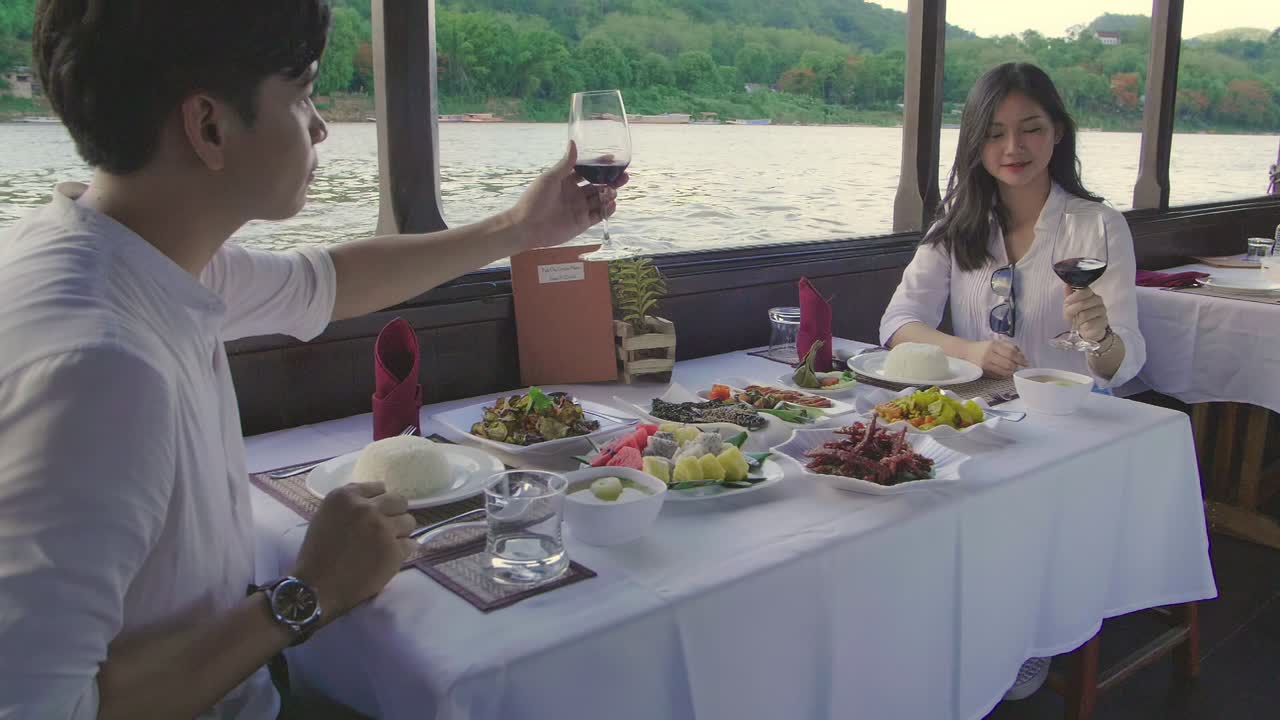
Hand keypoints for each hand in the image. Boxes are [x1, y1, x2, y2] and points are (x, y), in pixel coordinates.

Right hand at [290, 482, 415, 622]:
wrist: (316, 587)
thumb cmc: (317, 554)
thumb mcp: (326, 516)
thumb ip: (350, 504)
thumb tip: (376, 500)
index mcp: (345, 497)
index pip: (378, 488)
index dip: (378, 502)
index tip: (375, 513)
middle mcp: (367, 508)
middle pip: (399, 500)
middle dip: (394, 513)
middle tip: (386, 528)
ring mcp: (383, 529)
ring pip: (409, 521)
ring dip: (400, 532)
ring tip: (386, 545)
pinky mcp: (394, 550)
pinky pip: (410, 544)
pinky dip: (401, 552)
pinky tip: (387, 559)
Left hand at [508, 141, 628, 252]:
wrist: (527, 227)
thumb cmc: (534, 199)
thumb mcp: (550, 178)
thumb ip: (565, 164)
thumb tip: (574, 143)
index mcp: (567, 181)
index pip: (587, 170)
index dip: (600, 165)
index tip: (613, 159)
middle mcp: (575, 194)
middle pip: (598, 185)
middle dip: (611, 180)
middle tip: (623, 176)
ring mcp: (580, 208)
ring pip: (601, 200)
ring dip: (610, 194)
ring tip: (613, 191)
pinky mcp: (582, 223)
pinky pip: (599, 215)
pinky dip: (607, 210)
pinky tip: (612, 204)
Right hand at [963, 338, 1027, 377]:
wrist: (965, 352)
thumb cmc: (982, 347)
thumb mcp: (995, 342)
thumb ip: (1009, 346)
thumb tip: (1022, 355)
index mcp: (993, 345)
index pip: (1010, 353)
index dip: (1020, 359)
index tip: (1026, 362)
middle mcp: (988, 355)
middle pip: (1008, 364)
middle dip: (1016, 366)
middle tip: (1018, 366)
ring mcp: (985, 365)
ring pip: (1004, 372)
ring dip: (1011, 371)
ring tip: (1011, 368)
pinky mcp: (983, 372)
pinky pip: (998, 376)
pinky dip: (1004, 375)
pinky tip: (1004, 372)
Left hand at [1063, 286, 1109, 341]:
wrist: (1087, 330)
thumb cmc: (1078, 316)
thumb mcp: (1069, 305)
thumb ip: (1069, 295)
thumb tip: (1067, 285)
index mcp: (1090, 294)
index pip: (1084, 291)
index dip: (1074, 297)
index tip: (1067, 302)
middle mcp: (1098, 301)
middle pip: (1082, 303)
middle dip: (1073, 311)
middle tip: (1072, 316)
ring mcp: (1102, 311)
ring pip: (1084, 315)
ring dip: (1078, 320)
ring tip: (1079, 322)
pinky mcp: (1104, 322)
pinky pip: (1089, 324)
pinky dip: (1083, 327)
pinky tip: (1084, 326)